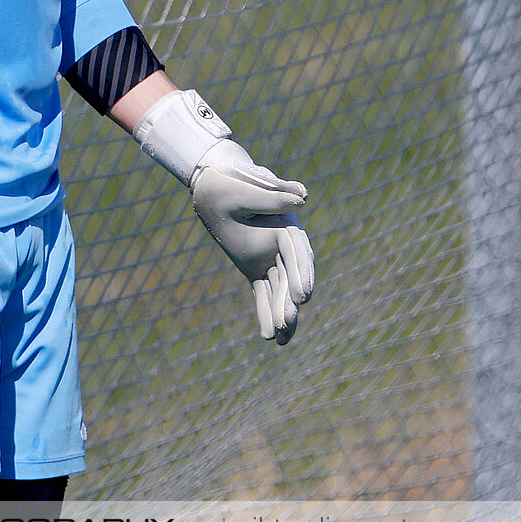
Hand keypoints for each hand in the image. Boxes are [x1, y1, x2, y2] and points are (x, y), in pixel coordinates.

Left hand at [190, 141, 315, 344]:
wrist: (216, 182)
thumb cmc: (230, 180)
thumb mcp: (247, 187)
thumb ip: (272, 196)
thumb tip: (303, 197)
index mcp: (285, 222)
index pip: (296, 251)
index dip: (302, 272)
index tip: (304, 295)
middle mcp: (283, 243)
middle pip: (291, 276)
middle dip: (289, 300)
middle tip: (288, 321)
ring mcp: (270, 257)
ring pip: (279, 289)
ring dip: (281, 312)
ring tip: (281, 341)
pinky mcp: (256, 266)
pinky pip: (263, 292)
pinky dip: (266, 312)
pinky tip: (270, 336)